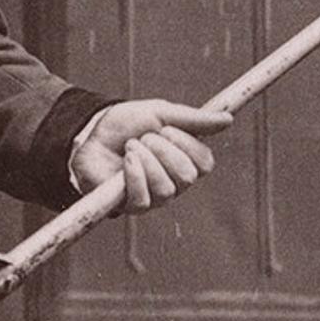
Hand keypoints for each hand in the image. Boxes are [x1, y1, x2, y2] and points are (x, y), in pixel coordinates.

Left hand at [75, 99, 231, 210]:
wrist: (91, 133)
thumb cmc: (126, 125)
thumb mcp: (161, 113)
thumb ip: (194, 119)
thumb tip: (228, 119)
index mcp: (185, 161)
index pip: (204, 164)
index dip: (187, 145)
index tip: (166, 129)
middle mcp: (174, 182)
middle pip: (187, 177)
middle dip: (164, 151)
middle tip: (145, 138)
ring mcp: (154, 197)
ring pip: (166, 189)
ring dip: (146, 161)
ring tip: (130, 148)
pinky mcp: (131, 206)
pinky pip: (144, 199)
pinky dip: (135, 176)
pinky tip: (126, 161)